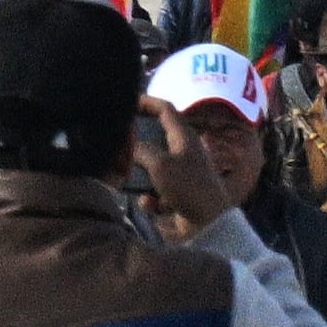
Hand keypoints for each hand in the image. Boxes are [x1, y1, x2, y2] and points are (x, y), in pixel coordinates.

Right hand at [137, 102, 237, 236]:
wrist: (209, 225)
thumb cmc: (188, 187)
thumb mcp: (159, 163)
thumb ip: (139, 150)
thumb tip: (127, 148)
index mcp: (184, 138)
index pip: (166, 110)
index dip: (147, 102)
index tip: (127, 100)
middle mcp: (184, 154)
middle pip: (155, 140)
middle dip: (136, 143)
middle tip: (117, 144)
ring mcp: (181, 176)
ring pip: (151, 168)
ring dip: (139, 175)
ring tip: (126, 179)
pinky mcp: (177, 198)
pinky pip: (155, 192)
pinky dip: (150, 198)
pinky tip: (151, 205)